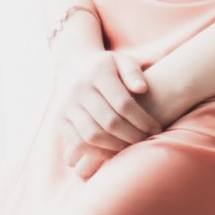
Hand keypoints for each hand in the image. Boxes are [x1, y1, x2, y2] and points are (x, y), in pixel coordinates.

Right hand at [48, 35, 160, 179]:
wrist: (73, 68)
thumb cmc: (108, 68)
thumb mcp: (122, 61)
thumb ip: (133, 73)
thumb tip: (143, 89)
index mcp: (98, 72)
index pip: (123, 103)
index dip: (142, 120)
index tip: (156, 129)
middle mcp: (78, 89)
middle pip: (109, 121)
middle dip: (132, 135)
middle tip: (146, 140)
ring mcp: (66, 106)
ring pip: (93, 136)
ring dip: (116, 146)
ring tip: (132, 147)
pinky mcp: (59, 121)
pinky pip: (78, 143)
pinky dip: (97, 152)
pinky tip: (114, 152)